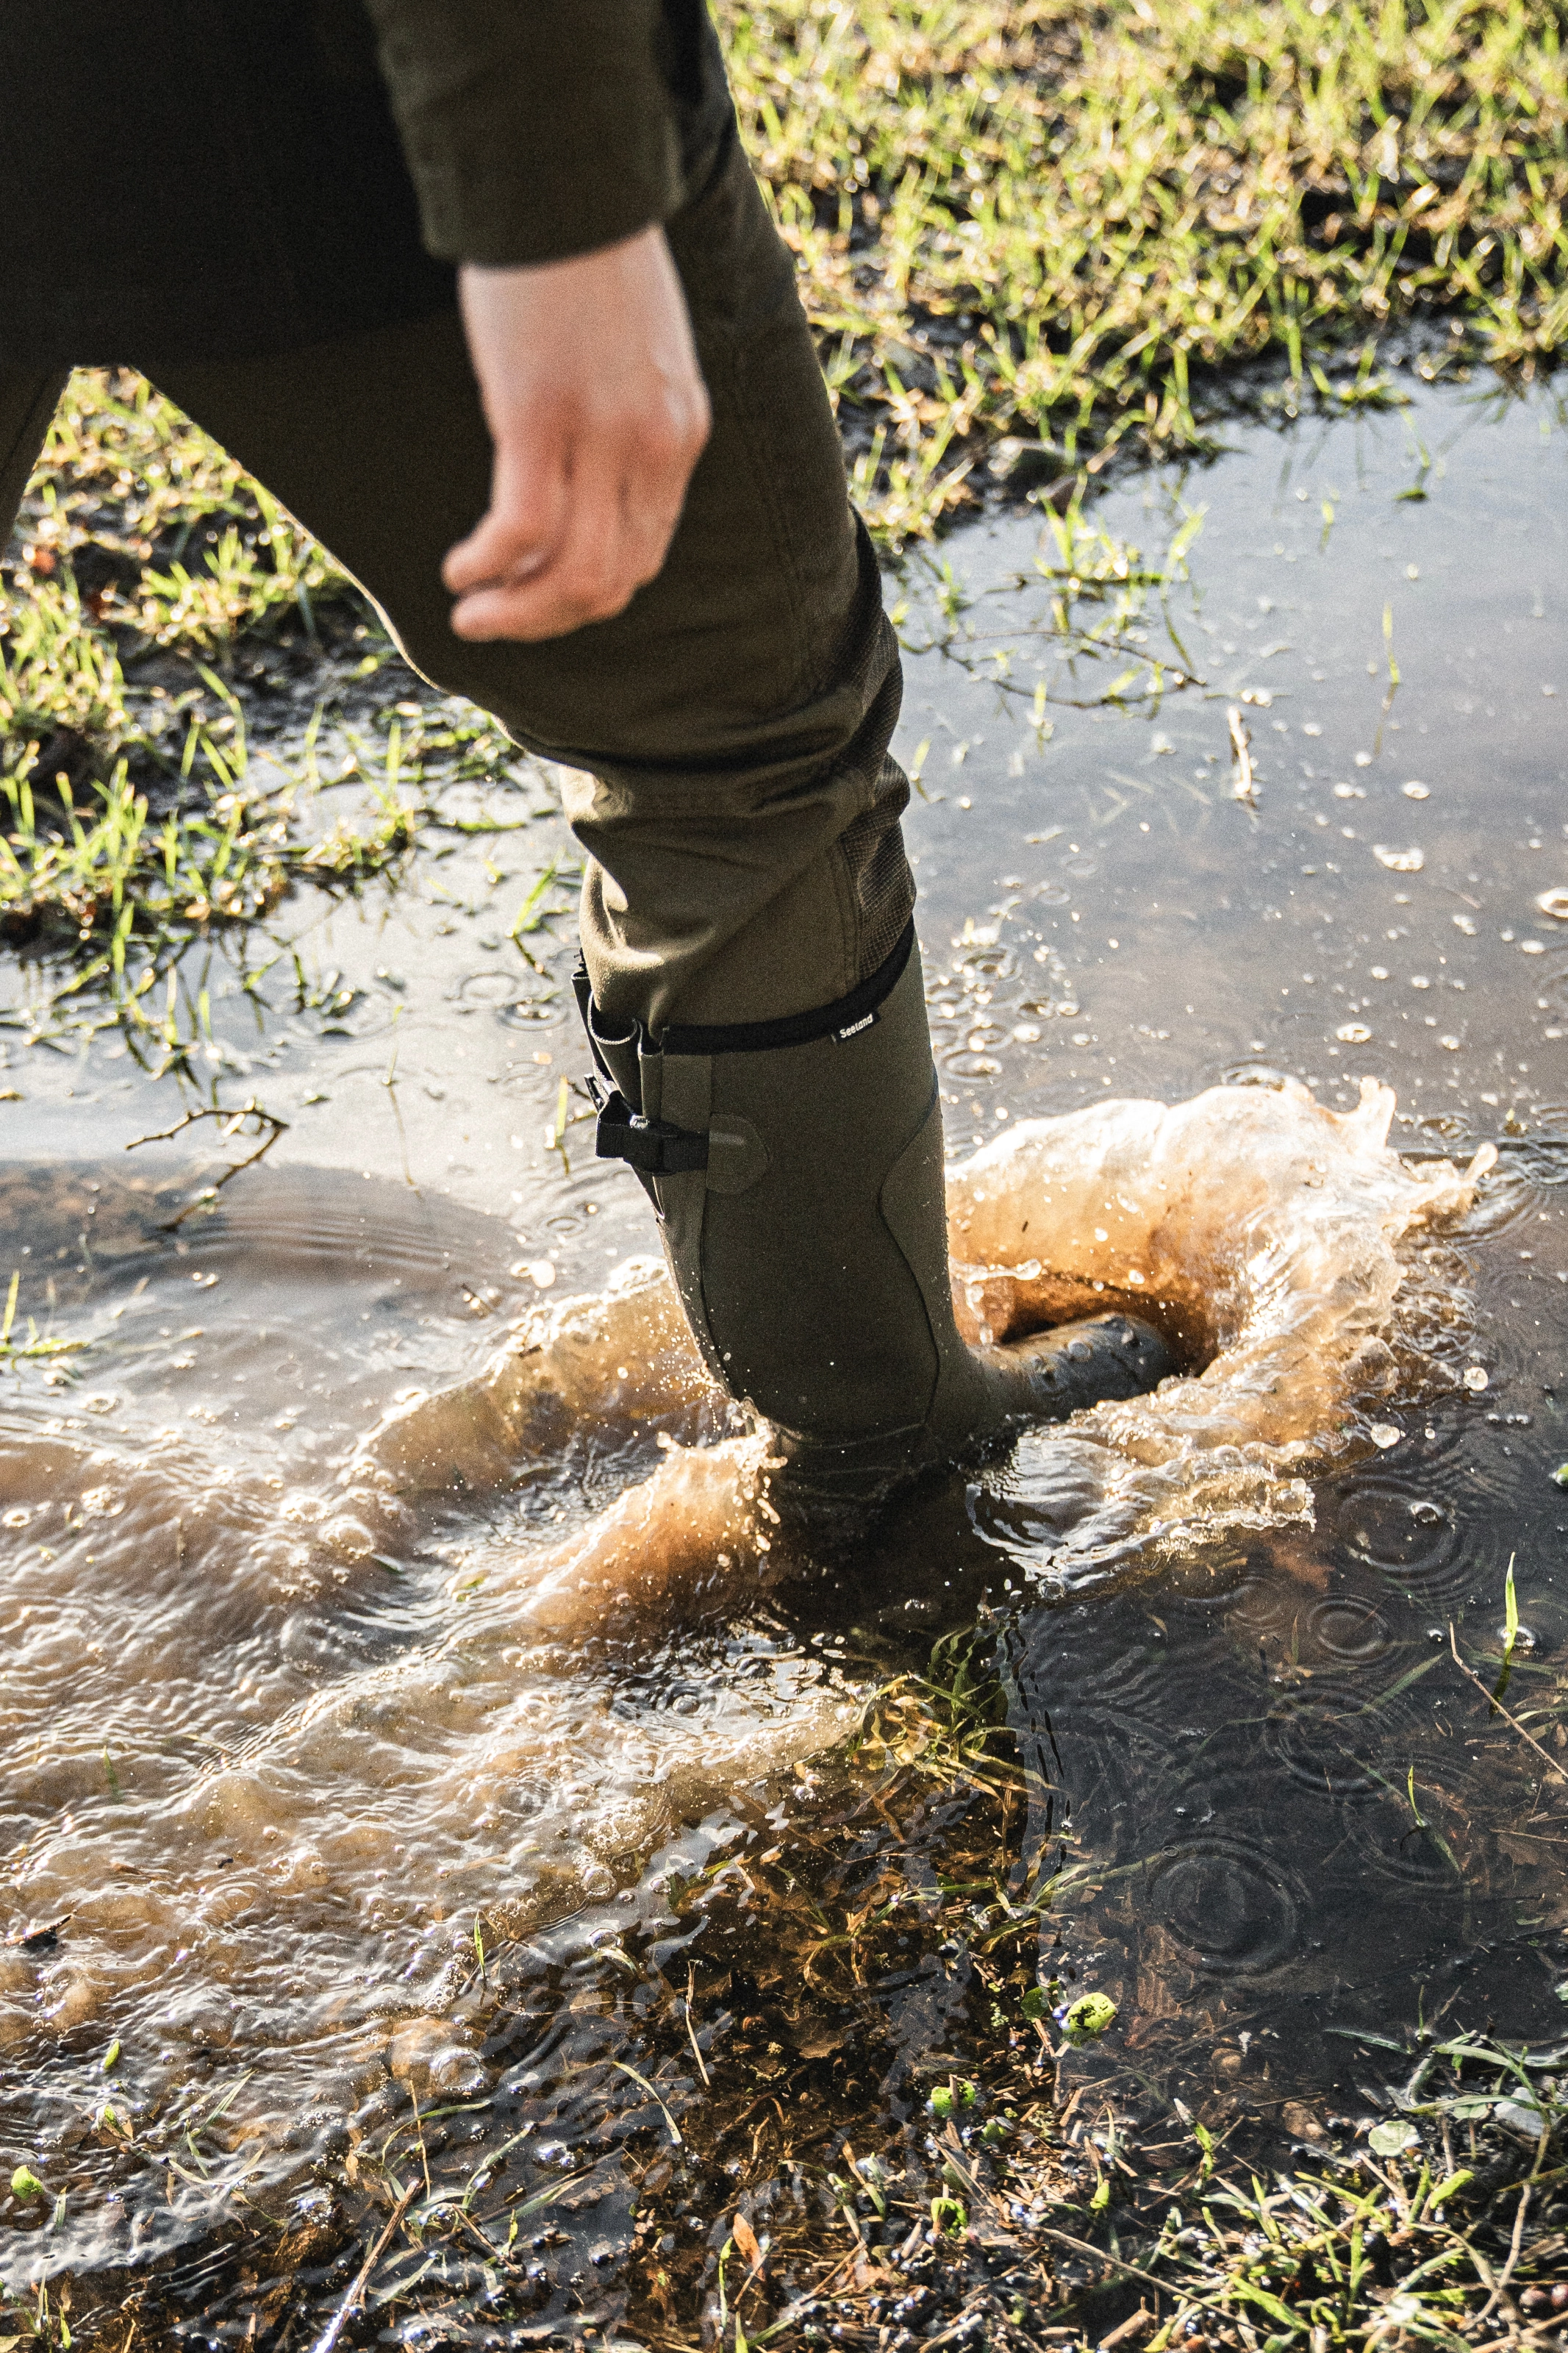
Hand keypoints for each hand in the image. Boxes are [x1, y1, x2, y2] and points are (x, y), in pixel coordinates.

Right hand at [444, 225, 710, 642]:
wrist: (567, 178)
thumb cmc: (589, 253)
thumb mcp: (640, 349)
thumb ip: (630, 414)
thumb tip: (587, 466)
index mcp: (681, 432)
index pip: (645, 554)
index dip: (588, 595)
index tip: (535, 596)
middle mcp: (654, 446)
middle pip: (612, 580)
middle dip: (548, 618)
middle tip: (493, 623)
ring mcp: (602, 436)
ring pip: (573, 574)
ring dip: (517, 611)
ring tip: (471, 613)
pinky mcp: (539, 417)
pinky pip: (523, 529)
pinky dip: (489, 565)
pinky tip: (459, 569)